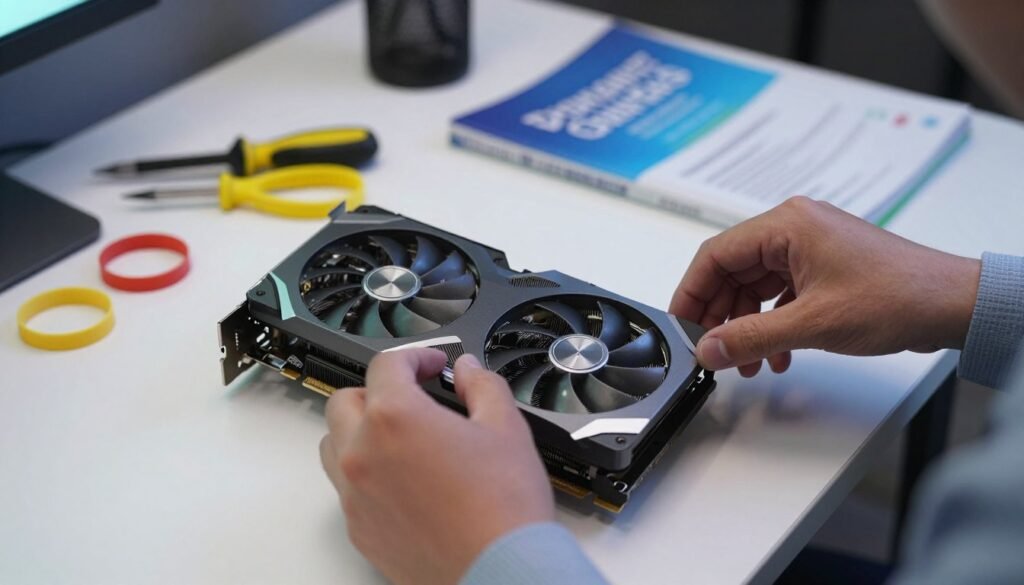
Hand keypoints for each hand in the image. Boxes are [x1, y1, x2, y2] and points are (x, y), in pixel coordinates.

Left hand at [319, 349, 553, 584]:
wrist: (500, 572)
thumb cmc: (503, 510)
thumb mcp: (507, 428)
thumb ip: (482, 386)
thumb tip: (468, 372)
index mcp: (396, 418)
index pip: (386, 365)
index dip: (415, 357)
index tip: (432, 365)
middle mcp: (363, 453)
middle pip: (345, 401)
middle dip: (378, 391)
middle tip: (413, 396)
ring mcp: (355, 495)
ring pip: (334, 445)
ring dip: (359, 431)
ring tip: (399, 437)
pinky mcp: (359, 529)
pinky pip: (346, 489)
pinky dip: (365, 474)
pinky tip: (402, 480)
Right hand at [670, 196, 980, 375]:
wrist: (951, 305)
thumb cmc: (897, 297)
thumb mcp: (811, 324)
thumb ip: (750, 338)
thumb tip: (708, 349)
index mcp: (786, 225)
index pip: (715, 255)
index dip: (692, 294)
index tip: (682, 326)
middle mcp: (795, 228)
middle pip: (733, 271)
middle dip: (721, 316)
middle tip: (712, 350)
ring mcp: (810, 247)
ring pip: (755, 286)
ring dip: (747, 326)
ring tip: (747, 362)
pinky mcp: (824, 267)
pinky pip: (780, 293)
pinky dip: (772, 323)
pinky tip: (777, 354)